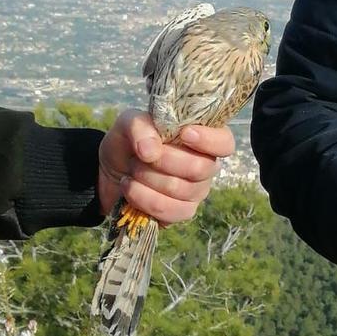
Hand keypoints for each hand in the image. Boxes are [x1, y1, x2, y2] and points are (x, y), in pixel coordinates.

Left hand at [97, 109, 234, 224]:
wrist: (111, 171)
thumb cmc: (130, 142)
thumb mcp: (129, 123)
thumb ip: (140, 127)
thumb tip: (151, 151)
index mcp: (203, 139)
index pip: (225, 142)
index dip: (209, 140)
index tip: (185, 134)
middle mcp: (206, 167)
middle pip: (200, 168)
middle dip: (163, 160)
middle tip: (142, 155)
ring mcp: (197, 192)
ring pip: (180, 189)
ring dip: (147, 178)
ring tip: (133, 170)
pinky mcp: (182, 212)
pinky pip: (168, 210)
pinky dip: (142, 197)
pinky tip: (130, 187)